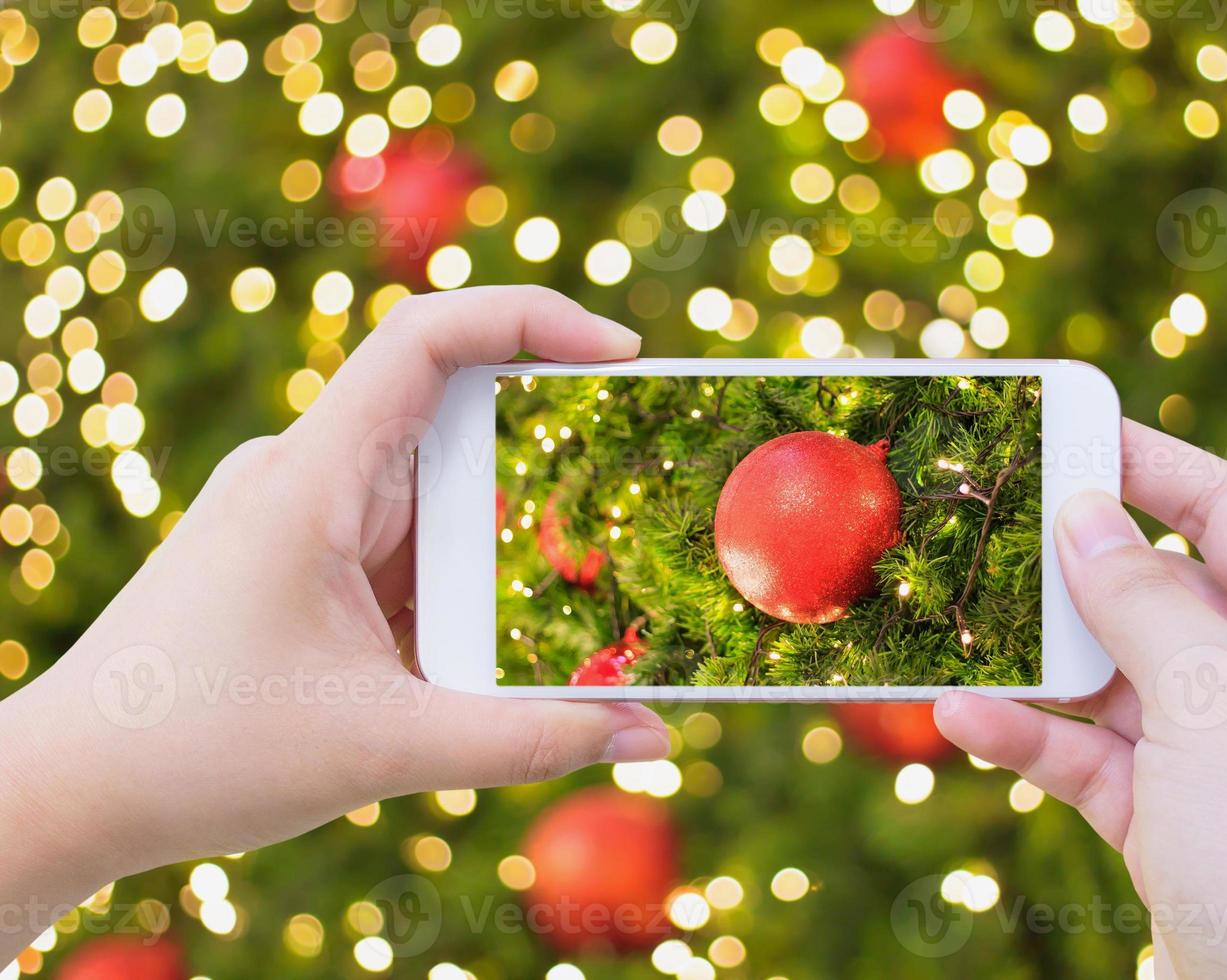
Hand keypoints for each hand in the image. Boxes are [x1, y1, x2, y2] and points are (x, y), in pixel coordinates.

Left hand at [0, 286, 670, 960]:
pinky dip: (474, 583)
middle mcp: (311, 478)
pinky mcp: (312, 565)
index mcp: (312, 480)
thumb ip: (526, 742)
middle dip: (557, 450)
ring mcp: (308, 520)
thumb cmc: (195, 754)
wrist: (69, 792)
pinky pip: (415, 548)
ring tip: (592, 591)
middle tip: (645, 488)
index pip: (426, 339)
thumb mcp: (382, 750)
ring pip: (442, 495)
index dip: (530, 320)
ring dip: (515, 537)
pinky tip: (512, 642)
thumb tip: (653, 737)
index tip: (622, 357)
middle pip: (456, 418)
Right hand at [934, 420, 1226, 976]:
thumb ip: (1141, 599)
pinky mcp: (1170, 827)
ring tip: (953, 625)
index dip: (1153, 467)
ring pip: (1110, 683)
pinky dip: (1028, 738)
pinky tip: (965, 718)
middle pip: (1160, 596)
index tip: (1068, 429)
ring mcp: (1221, 762)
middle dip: (1073, 569)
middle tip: (982, 526)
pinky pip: (1088, 759)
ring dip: (1034, 663)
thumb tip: (1082, 512)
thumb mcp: (1219, 700)